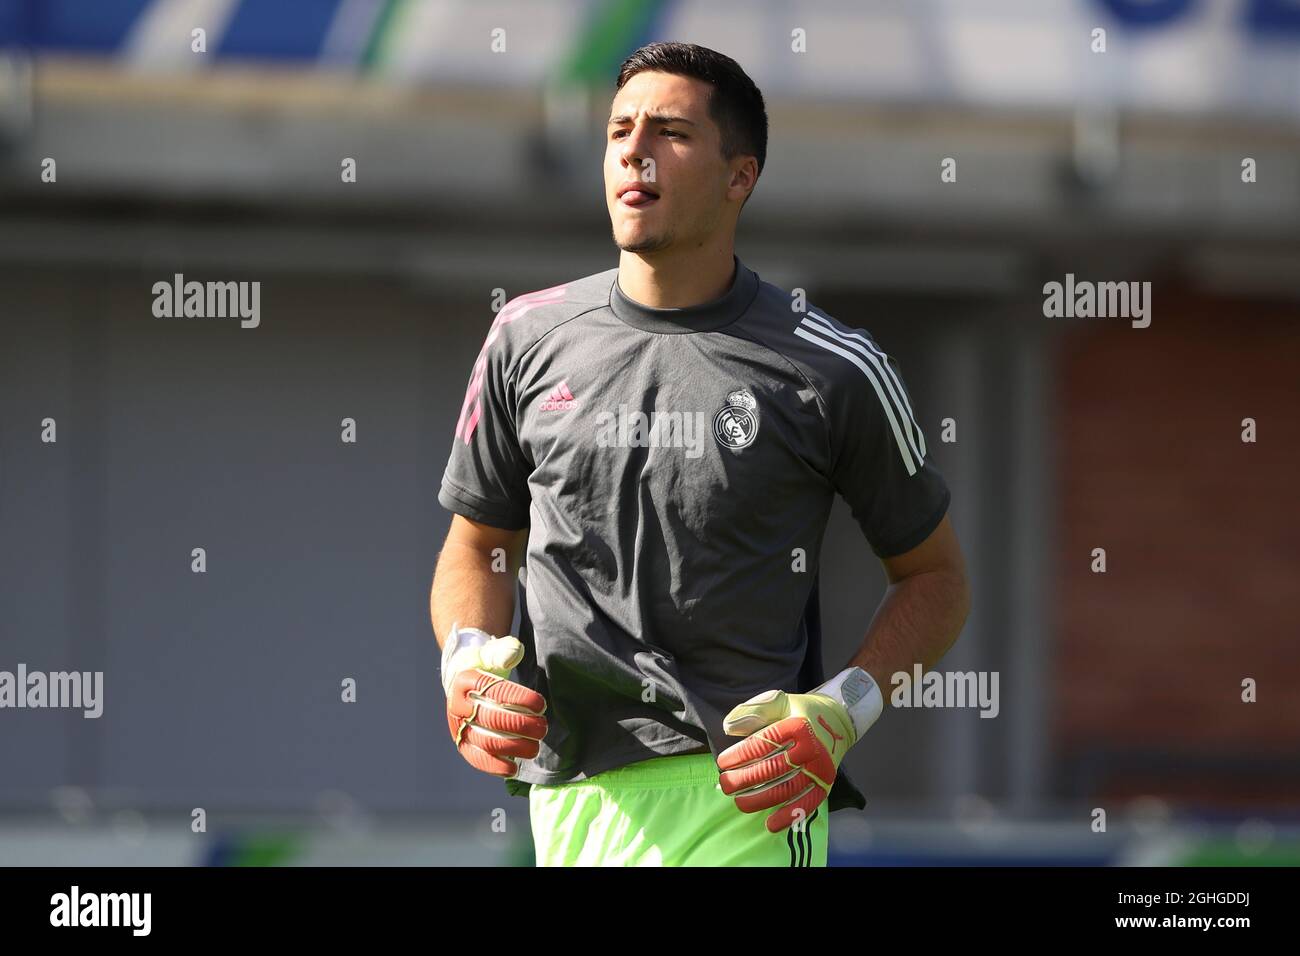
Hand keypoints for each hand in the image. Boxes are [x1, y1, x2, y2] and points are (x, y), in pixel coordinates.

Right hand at [442, 623, 547, 777]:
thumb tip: (513, 653)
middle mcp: (458, 706)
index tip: (541, 705)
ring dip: (513, 748)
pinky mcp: (463, 744)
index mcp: (465, 681)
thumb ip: (504, 652)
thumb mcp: (492, 653)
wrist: (462, 682)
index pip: (493, 691)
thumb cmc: (485, 667)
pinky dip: (495, 767)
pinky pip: (477, 759)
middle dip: (520, 726)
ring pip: (485, 742)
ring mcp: (459, 727)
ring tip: (535, 748)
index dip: (519, 699)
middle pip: (491, 719)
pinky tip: (514, 768)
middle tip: (543, 728)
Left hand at [718, 667, 881, 832]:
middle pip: (771, 769)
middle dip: (743, 780)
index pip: (762, 744)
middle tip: (725, 784)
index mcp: (797, 726)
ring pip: (786, 790)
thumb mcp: (778, 701)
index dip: (739, 755)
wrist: (837, 719)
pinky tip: (770, 824)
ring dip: (759, 800)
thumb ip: (752, 710)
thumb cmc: (800, 711)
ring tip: (739, 802)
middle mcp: (811, 749)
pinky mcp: (825, 784)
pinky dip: (789, 816)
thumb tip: (728, 727)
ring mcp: (819, 769)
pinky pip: (807, 804)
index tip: (722, 762)